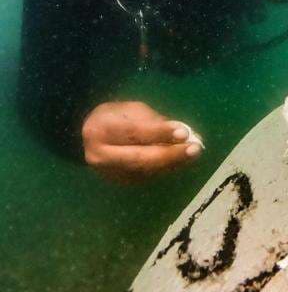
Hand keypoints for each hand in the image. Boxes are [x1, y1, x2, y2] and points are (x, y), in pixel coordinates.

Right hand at [82, 101, 202, 183]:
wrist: (90, 136)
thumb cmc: (116, 117)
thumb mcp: (131, 109)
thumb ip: (153, 121)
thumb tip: (182, 131)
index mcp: (100, 129)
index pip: (133, 133)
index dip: (159, 133)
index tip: (184, 132)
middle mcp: (100, 155)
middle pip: (139, 158)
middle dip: (170, 154)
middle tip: (194, 148)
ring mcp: (110, 173)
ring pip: (146, 170)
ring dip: (173, 162)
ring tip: (193, 153)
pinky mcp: (120, 182)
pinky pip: (147, 175)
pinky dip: (167, 167)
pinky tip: (182, 160)